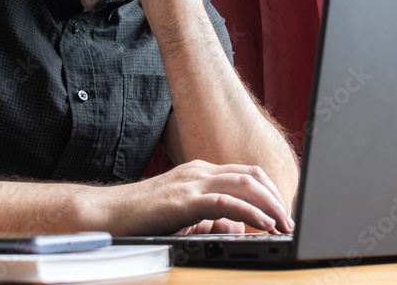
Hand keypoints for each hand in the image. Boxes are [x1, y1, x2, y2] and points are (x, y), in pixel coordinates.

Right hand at [104, 159, 293, 235]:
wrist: (106, 214)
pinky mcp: (184, 200)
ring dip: (270, 205)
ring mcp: (192, 182)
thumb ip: (209, 216)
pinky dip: (250, 213)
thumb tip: (237, 226)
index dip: (270, 191)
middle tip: (290, 221)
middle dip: (276, 198)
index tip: (283, 211)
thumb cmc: (141, 217)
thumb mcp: (183, 213)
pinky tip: (263, 225)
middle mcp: (199, 171)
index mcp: (200, 172)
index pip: (246, 174)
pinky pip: (226, 202)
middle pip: (252, 176)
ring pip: (245, 184)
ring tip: (284, 225)